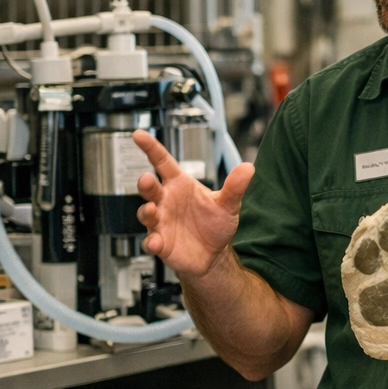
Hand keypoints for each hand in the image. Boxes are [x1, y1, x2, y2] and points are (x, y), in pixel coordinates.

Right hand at [133, 130, 254, 279]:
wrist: (214, 254)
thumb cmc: (215, 224)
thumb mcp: (228, 205)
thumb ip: (235, 187)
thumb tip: (248, 167)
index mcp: (179, 185)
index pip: (163, 162)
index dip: (151, 148)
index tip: (139, 135)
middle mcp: (166, 201)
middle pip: (150, 188)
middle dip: (145, 183)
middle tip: (147, 179)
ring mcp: (160, 222)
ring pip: (145, 213)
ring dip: (146, 212)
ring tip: (152, 211)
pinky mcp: (160, 243)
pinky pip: (149, 242)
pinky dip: (151, 242)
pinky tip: (156, 242)